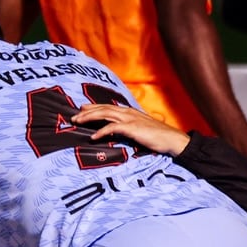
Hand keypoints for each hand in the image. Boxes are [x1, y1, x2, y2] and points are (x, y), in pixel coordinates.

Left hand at [72, 102, 188, 155]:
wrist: (172, 140)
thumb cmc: (157, 136)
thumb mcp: (140, 128)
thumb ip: (128, 127)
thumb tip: (117, 130)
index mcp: (129, 111)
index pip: (108, 106)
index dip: (94, 107)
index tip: (82, 108)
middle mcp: (128, 112)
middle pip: (103, 108)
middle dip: (87, 112)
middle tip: (74, 116)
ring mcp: (130, 119)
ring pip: (104, 114)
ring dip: (89, 118)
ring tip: (78, 122)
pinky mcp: (132, 128)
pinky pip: (112, 128)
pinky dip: (101, 131)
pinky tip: (93, 137)